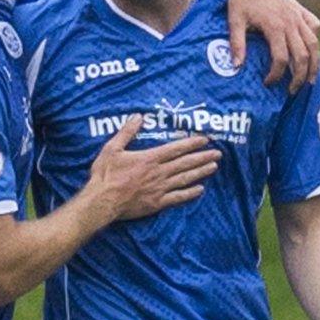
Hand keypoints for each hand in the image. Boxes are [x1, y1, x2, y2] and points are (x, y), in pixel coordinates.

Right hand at [88, 115, 222, 219]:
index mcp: (149, 158)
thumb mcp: (112, 148)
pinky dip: (190, 194)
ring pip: (185, 179)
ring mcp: (159, 189)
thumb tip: (138, 116)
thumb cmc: (105, 175)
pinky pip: (178, 198)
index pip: (176, 149)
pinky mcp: (157, 203)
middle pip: (185, 163)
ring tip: (213, 166)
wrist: (102, 201)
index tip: (205, 139)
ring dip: (201, 172)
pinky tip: (200, 190)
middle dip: (202, 157)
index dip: (191, 143)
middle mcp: (159, 173)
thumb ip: (127, 132)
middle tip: (218, 153)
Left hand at [224, 0, 319, 92]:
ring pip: (313, 44)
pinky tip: (311, 51)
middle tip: (292, 91)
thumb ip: (237, 44)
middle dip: (300, 77)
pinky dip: (314, 39)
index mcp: (275, 27)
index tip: (268, 83)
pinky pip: (313, 26)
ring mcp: (297, 16)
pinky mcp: (300, 10)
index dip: (276, 75)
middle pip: (302, 55)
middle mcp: (290, 22)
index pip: (281, 59)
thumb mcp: (234, 21)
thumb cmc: (240, 0)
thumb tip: (236, 67)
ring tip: (311, 80)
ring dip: (314, 64)